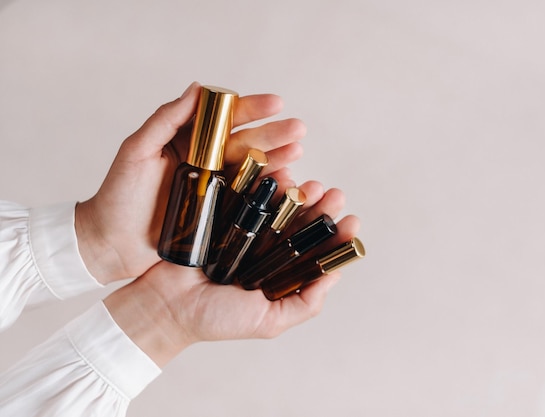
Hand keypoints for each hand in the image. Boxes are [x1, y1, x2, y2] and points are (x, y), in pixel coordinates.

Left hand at [75, 82, 305, 283]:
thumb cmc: (118, 195)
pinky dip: (269, 190)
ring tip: (298, 151)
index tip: (275, 103)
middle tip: (298, 129)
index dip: (251, 110)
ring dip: (278, 159)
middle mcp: (205, 162)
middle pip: (244, 143)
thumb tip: (197, 87)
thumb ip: (165, 119)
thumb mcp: (137, 151)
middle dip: (273, 134)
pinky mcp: (218, 214)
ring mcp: (213, 188)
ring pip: (252, 169)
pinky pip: (248, 199)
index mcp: (187, 141)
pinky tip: (288, 182)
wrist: (112, 244)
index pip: (224, 120)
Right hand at [103, 184, 359, 366]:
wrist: (163, 306)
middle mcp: (263, 253)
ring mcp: (242, 232)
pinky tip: (278, 174)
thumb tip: (334, 276)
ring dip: (295, 192)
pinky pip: (244, 195)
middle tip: (333, 194)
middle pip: (299, 225)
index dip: (334, 237)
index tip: (352, 220)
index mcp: (277, 276)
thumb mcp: (268, 321)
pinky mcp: (220, 214)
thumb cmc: (215, 320)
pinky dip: (261, 183)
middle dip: (319, 209)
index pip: (313, 253)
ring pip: (276, 207)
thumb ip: (304, 304)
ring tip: (309, 184)